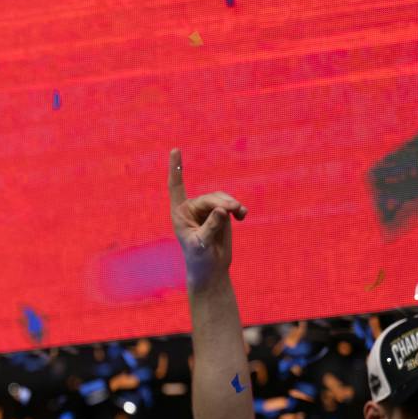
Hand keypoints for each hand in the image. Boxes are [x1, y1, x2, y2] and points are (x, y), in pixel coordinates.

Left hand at [169, 148, 246, 290]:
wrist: (211, 268)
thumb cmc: (200, 259)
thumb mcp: (202, 244)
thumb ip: (211, 226)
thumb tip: (221, 210)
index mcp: (180, 213)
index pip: (176, 186)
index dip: (176, 168)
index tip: (175, 149)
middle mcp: (192, 209)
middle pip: (209, 197)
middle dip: (222, 202)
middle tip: (234, 209)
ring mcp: (207, 210)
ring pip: (221, 198)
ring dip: (231, 205)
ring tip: (240, 214)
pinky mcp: (220, 214)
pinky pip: (230, 204)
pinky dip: (237, 209)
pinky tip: (243, 216)